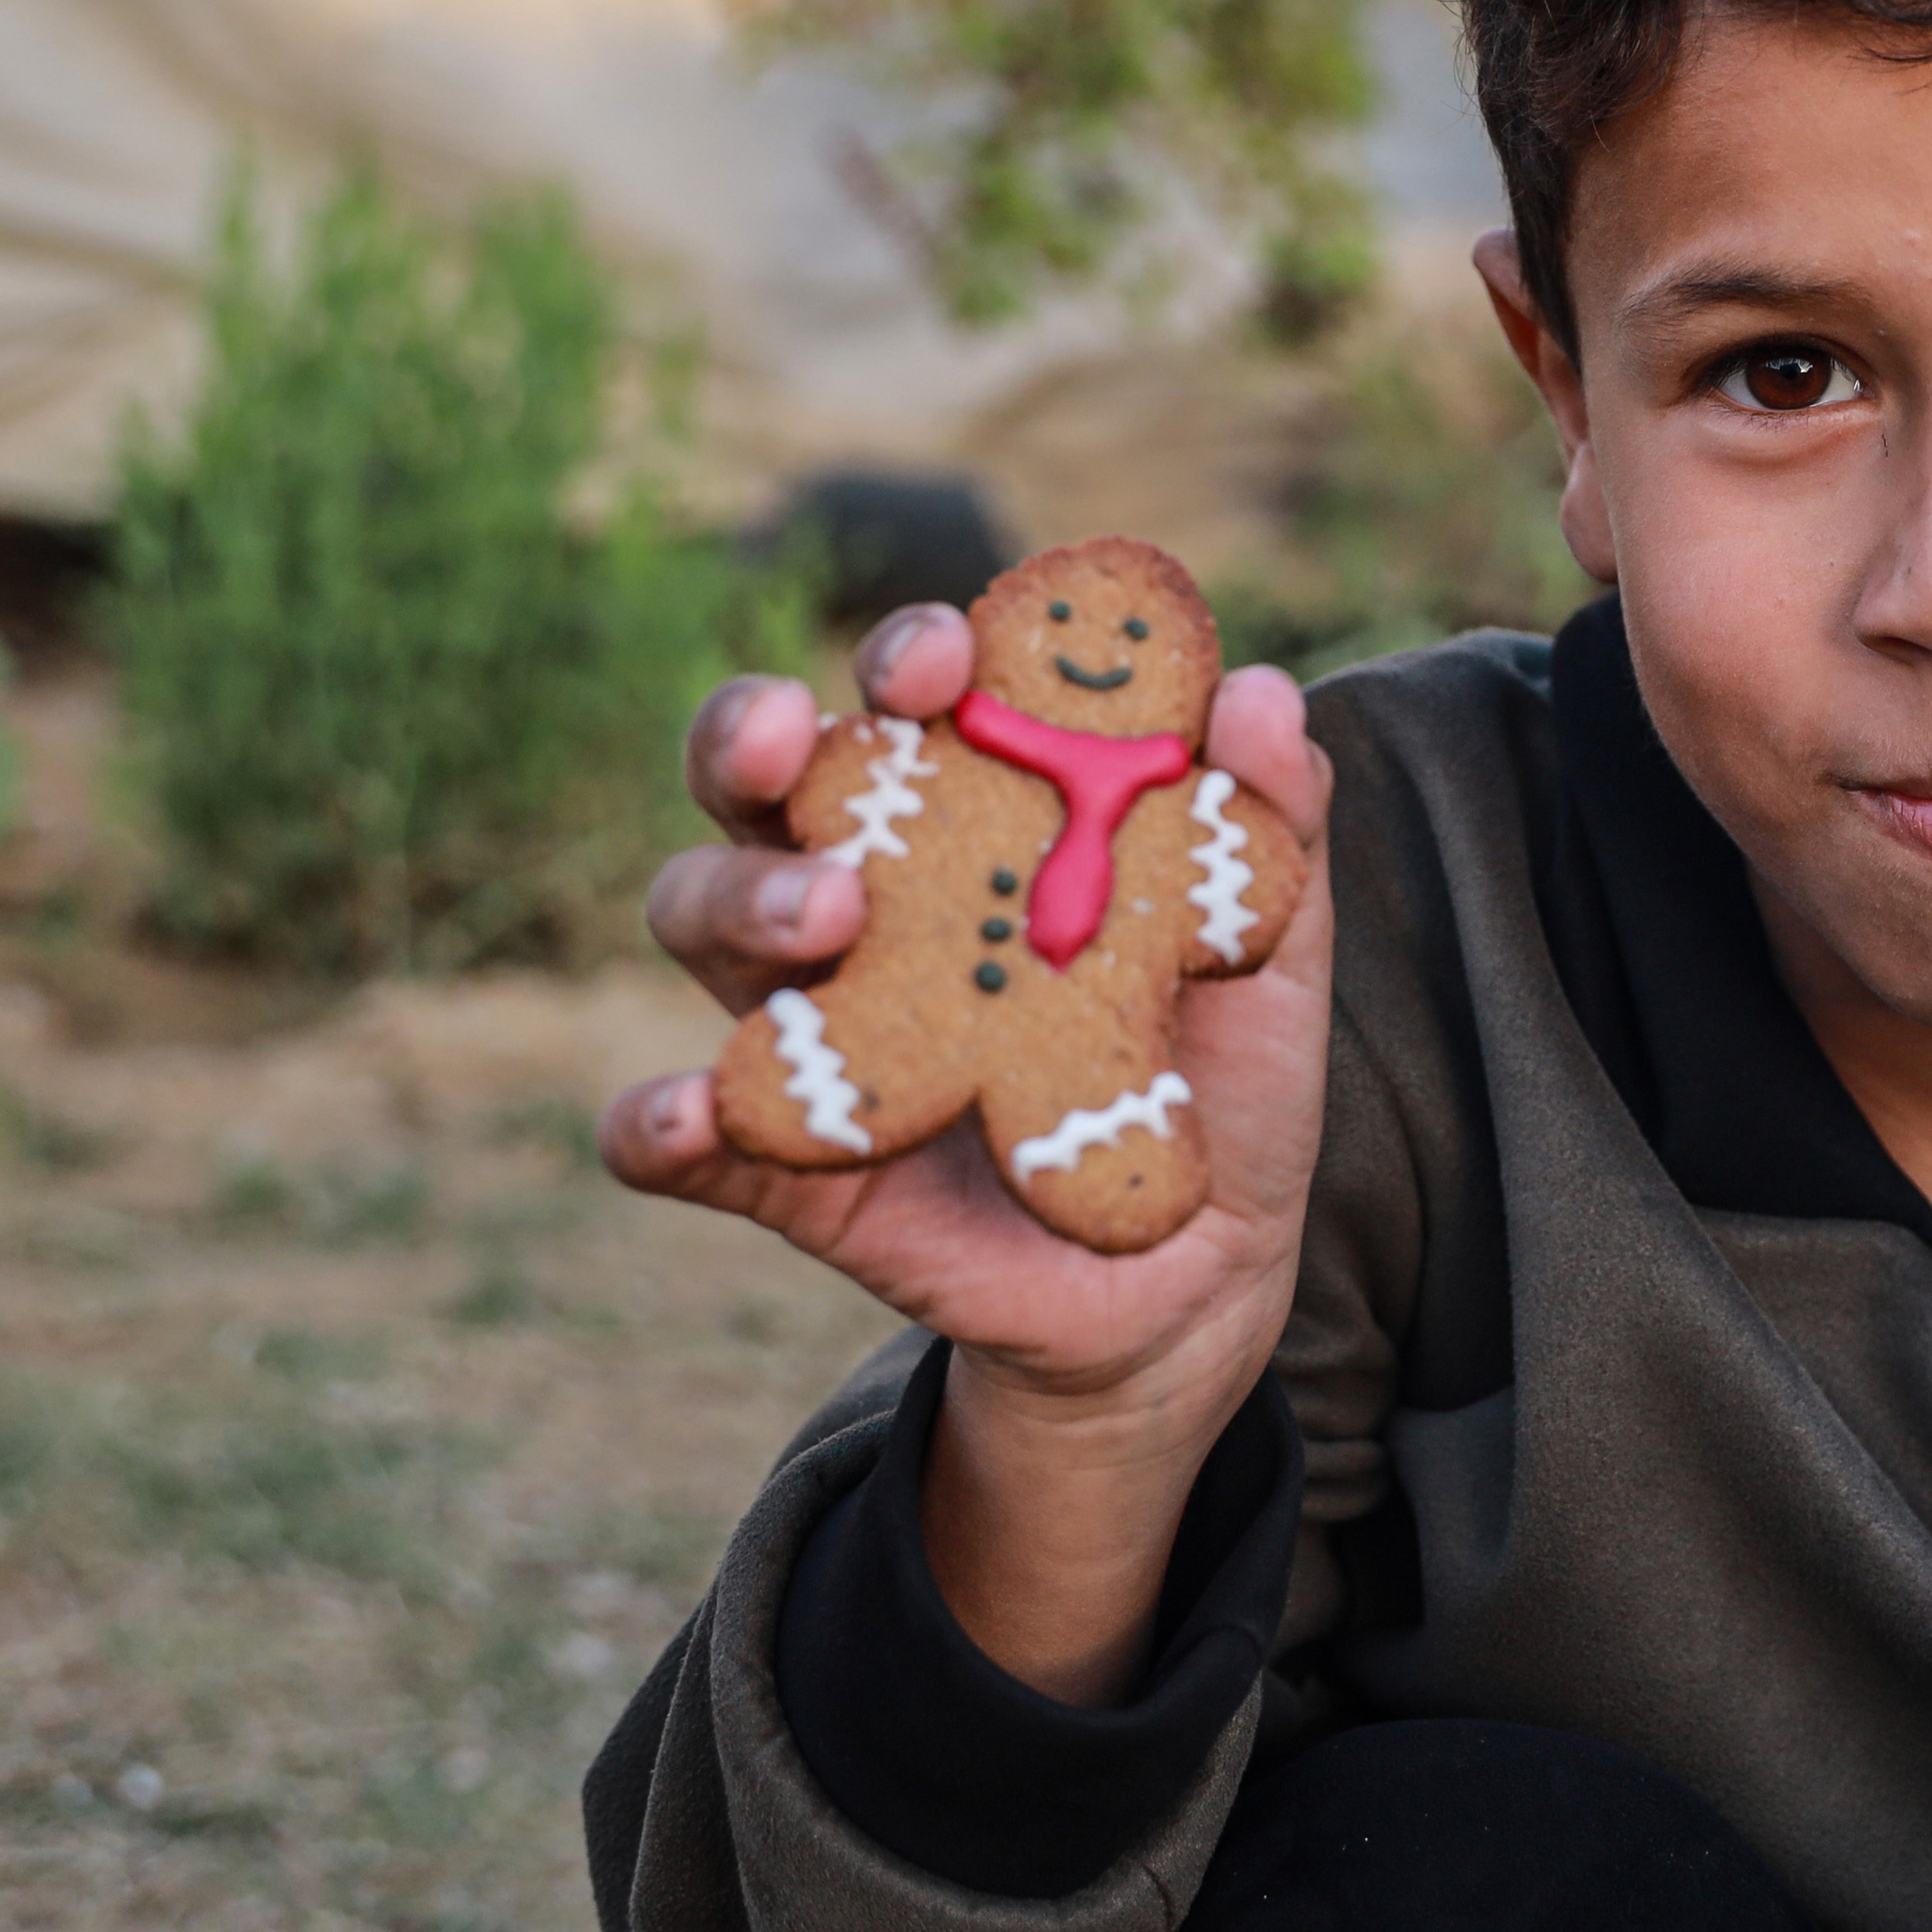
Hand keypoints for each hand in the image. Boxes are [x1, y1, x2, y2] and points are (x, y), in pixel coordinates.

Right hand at [600, 605, 1337, 1699]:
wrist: (1200, 1276)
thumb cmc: (1221, 1078)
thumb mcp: (1273, 951)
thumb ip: (1274, 819)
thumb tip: (1254, 692)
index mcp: (970, 818)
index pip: (904, 702)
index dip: (904, 656)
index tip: (944, 657)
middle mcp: (865, 897)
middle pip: (757, 780)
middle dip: (751, 731)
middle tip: (804, 741)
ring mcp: (812, 1021)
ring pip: (697, 915)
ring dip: (737, 894)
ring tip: (825, 913)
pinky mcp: (785, 1160)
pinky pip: (675, 1134)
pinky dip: (657, 1120)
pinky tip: (683, 1113)